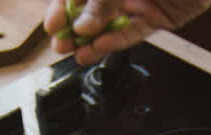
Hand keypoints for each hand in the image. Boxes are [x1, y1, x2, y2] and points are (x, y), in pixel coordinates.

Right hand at [44, 0, 210, 65]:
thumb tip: (83, 20)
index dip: (62, 9)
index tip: (52, 25)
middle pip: (90, 11)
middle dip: (73, 29)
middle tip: (60, 45)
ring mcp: (139, 3)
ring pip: (111, 25)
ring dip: (92, 41)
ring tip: (79, 54)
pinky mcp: (158, 19)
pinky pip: (134, 32)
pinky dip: (117, 41)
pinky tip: (101, 47)